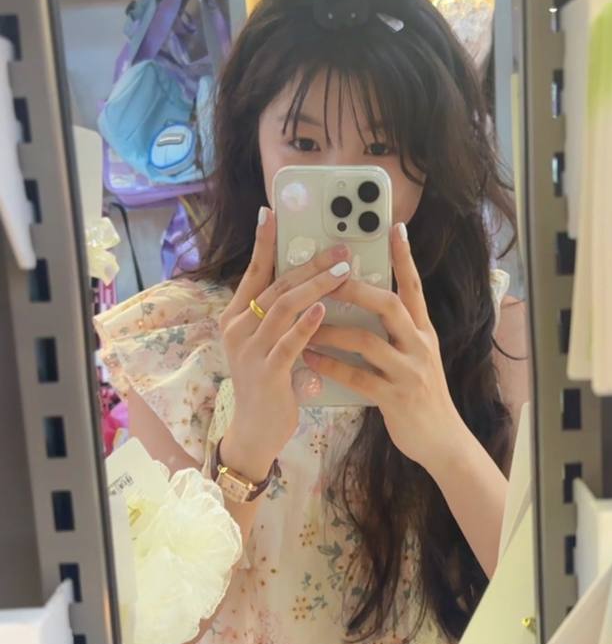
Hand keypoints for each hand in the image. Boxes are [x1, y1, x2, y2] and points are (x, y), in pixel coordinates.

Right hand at [218, 208, 350, 480]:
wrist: (256, 430)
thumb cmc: (268, 383)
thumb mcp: (266, 342)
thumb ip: (279, 314)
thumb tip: (306, 281)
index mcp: (235, 317)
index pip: (254, 272)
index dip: (264, 242)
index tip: (273, 212)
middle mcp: (237, 329)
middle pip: (277, 286)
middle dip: (310, 264)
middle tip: (341, 249)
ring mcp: (250, 351)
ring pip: (284, 308)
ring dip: (316, 287)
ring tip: (344, 272)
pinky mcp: (267, 373)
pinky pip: (289, 342)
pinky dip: (307, 324)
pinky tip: (325, 309)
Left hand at [303, 223, 464, 471]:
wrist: (441, 440)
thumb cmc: (421, 395)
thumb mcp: (418, 357)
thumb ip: (398, 332)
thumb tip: (369, 304)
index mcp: (424, 331)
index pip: (414, 287)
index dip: (405, 258)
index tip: (394, 228)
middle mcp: (419, 345)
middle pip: (388, 305)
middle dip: (355, 288)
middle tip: (327, 276)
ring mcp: (408, 371)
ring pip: (366, 341)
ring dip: (332, 330)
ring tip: (305, 325)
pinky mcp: (395, 397)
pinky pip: (357, 376)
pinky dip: (330, 365)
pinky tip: (310, 359)